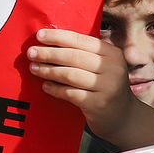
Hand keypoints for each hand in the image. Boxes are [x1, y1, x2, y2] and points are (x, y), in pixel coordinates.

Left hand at [27, 28, 153, 150]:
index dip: (58, 36)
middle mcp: (112, 68)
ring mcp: (107, 87)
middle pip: (73, 56)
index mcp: (111, 53)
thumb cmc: (105, 86)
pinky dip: (55, 89)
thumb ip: (83, 53)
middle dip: (49, 53)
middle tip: (31, 53)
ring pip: (70, 74)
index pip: (81, 39)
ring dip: (49, 70)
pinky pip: (70, 93)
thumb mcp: (102, 66)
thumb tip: (49, 42)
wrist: (122, 116)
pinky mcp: (98, 104)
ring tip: (34, 68)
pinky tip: (45, 86)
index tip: (39, 35)